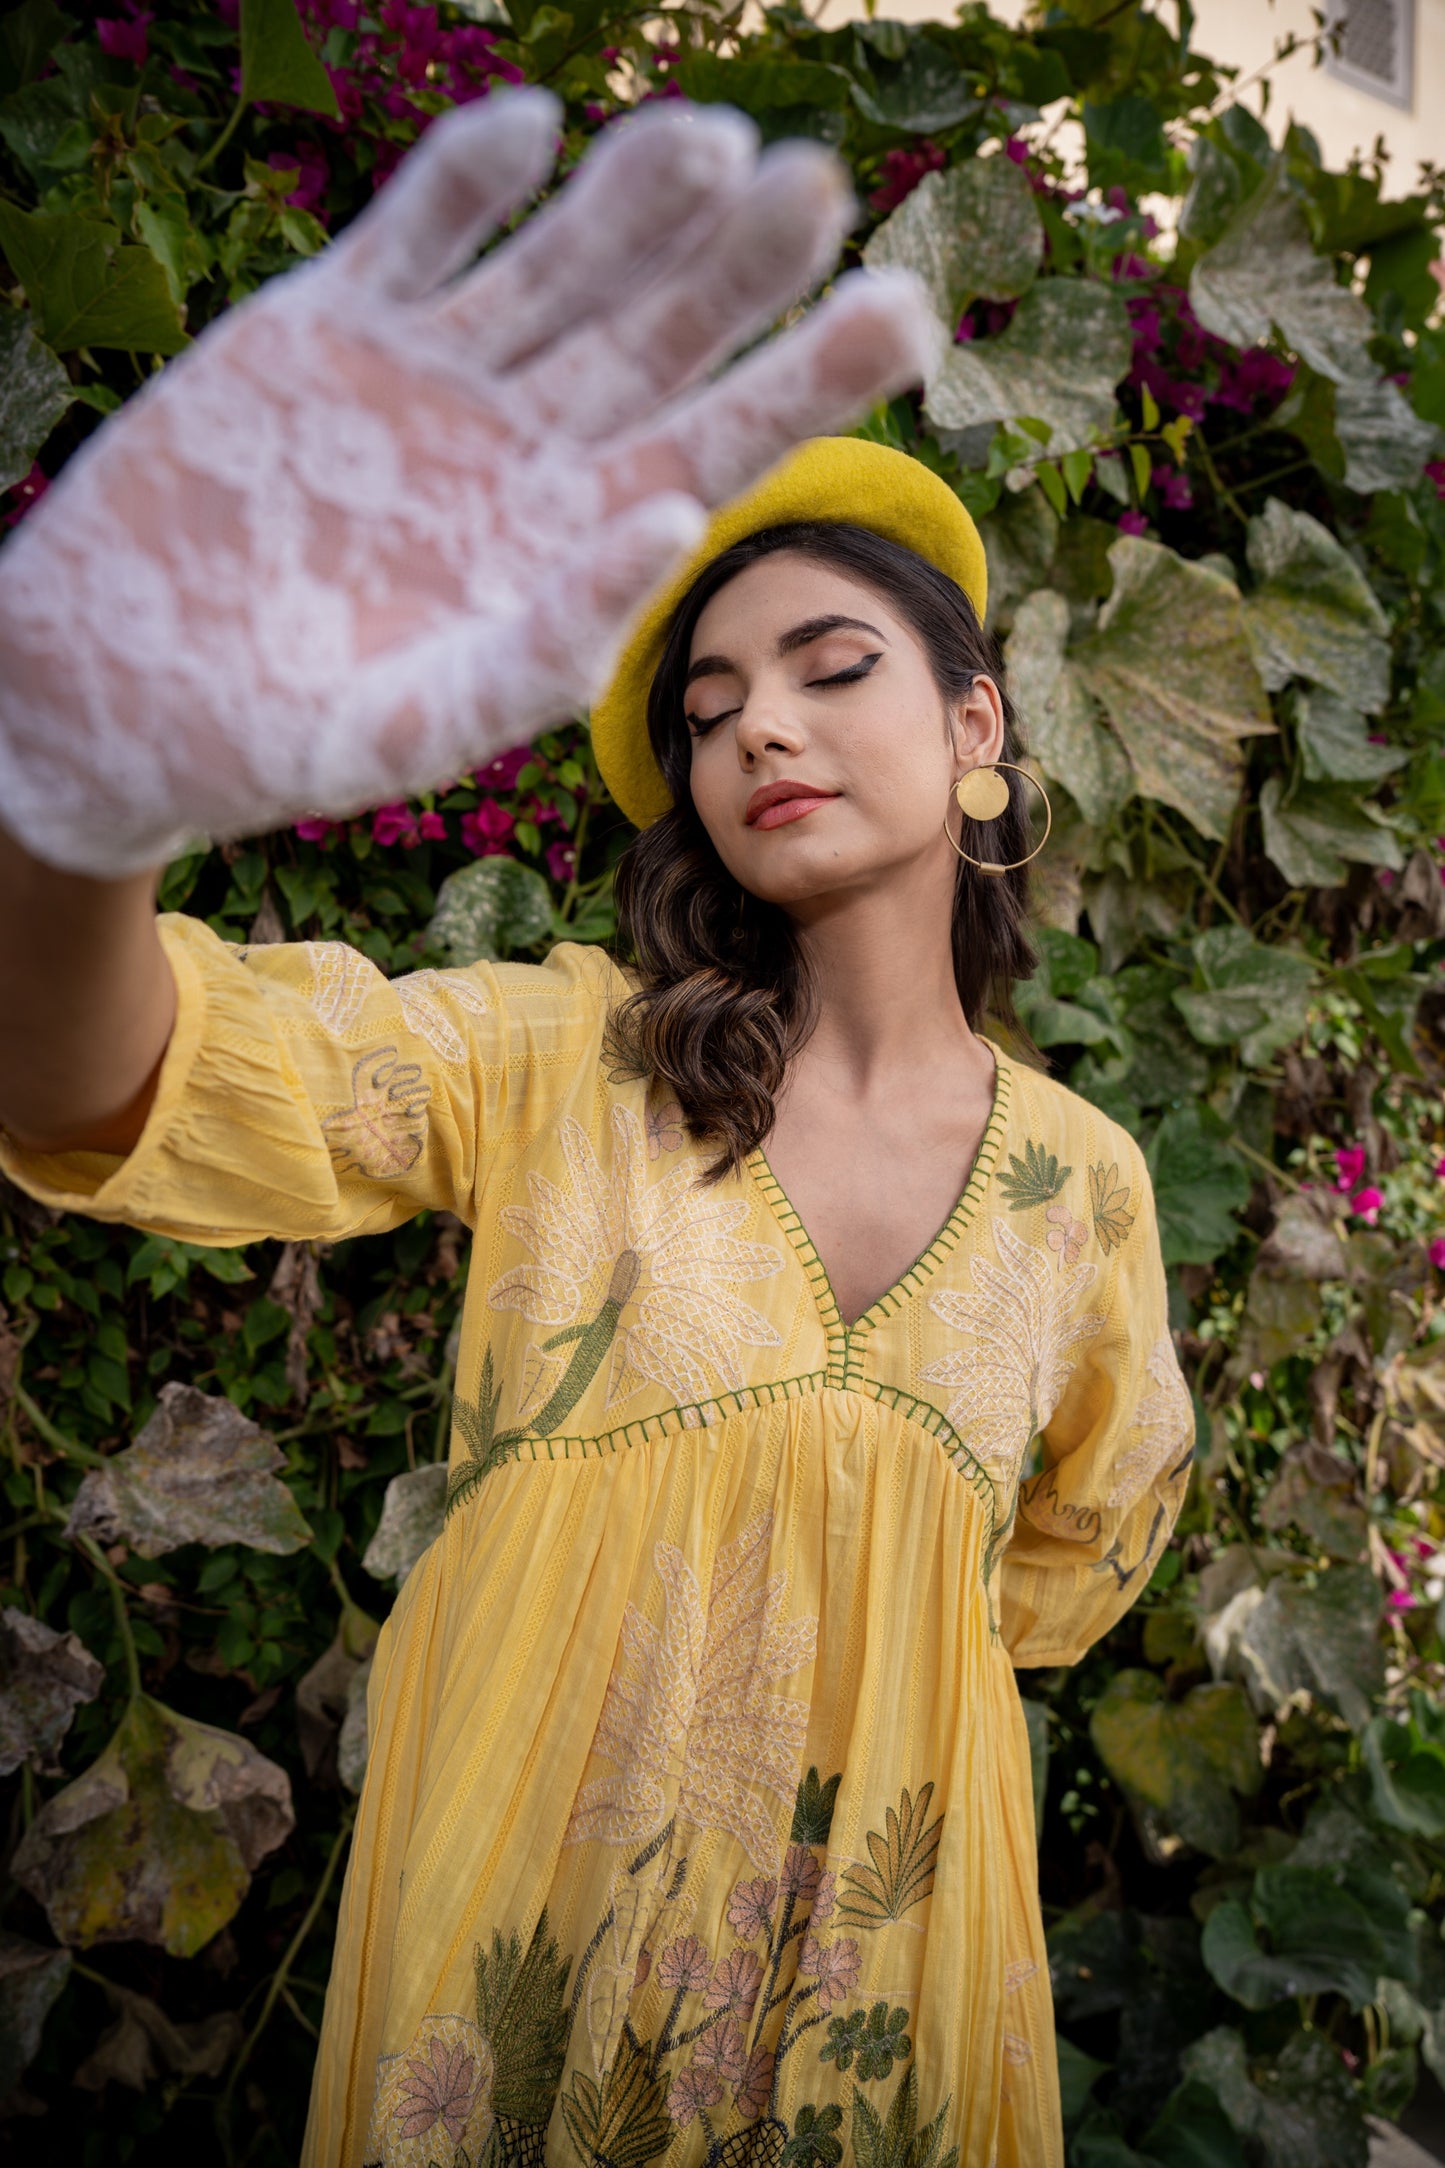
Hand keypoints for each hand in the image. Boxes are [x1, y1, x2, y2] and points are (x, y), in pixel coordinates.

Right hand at [0, 93, 933, 877]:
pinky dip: (466, 183)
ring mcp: (432, 376)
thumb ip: (549, 641)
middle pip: (661, 335)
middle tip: (817, 189)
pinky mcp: (328, 325)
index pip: (724, 443)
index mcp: (576, 542)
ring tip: (709, 145)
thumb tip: (685, 513)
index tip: (900, 315)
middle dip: (739, 267)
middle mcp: (526, 447)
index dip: (811, 379)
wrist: (118, 699)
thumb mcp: (423, 723)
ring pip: (555, 266)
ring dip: (629, 202)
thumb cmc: (282, 745)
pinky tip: (534, 131)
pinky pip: (416, 235)